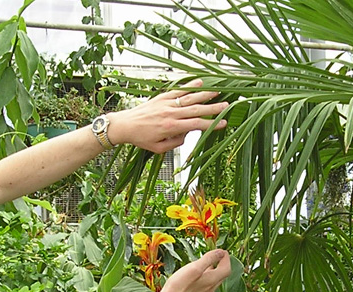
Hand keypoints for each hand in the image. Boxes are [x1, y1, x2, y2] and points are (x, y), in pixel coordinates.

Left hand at [108, 79, 228, 153]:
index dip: (211, 124)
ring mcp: (167, 103)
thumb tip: (187, 135)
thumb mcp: (159, 149)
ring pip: (189, 97)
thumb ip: (175, 143)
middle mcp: (170, 113)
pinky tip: (201, 82)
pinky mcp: (162, 96)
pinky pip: (179, 90)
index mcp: (171, 128)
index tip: (223, 123)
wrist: (125, 125)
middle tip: (227, 106)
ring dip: (205, 94)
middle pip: (197, 109)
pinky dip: (190, 85)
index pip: (196, 124)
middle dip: (213, 108)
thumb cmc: (141, 139)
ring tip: (218, 92)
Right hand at [158, 249, 230, 291]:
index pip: (227, 268)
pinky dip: (207, 276)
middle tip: (216, 254)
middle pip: (222, 274)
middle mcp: (211, 288)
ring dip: (214, 270)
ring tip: (206, 262)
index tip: (222, 250)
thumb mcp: (194, 268)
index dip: (226, 258)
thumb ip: (209, 259)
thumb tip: (221, 252)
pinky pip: (207, 284)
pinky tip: (198, 274)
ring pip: (215, 279)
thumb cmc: (179, 286)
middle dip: (222, 263)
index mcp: (213, 280)